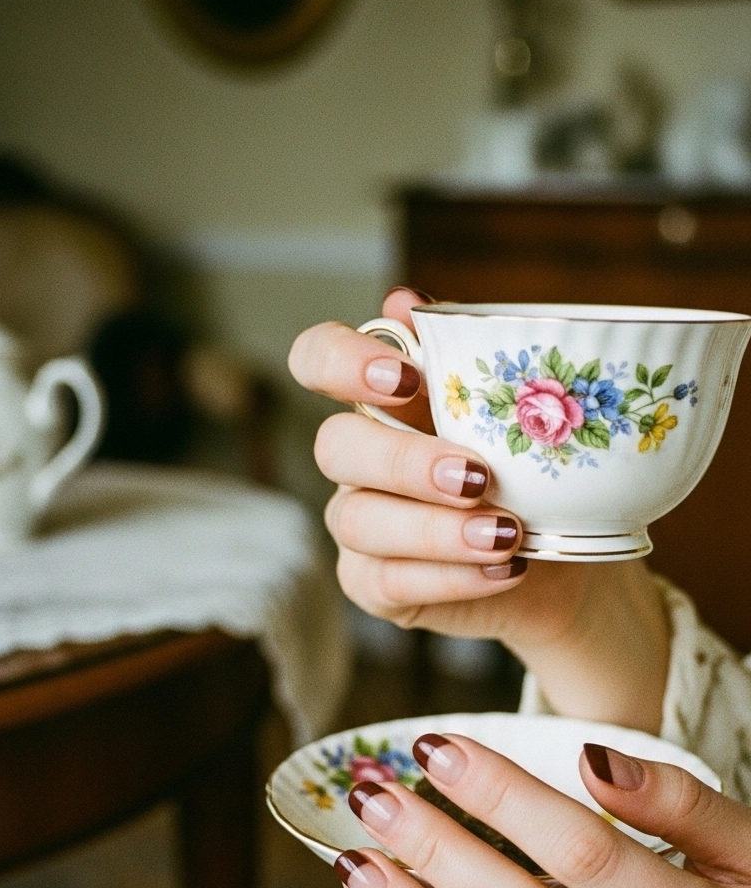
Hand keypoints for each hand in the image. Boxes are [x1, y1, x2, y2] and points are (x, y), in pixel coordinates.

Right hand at [288, 288, 669, 731]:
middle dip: (403, 461)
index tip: (407, 377)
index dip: (341, 362)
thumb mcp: (525, 406)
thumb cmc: (539, 466)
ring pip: (359, 521)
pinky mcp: (374, 585)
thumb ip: (472, 355)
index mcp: (382, 397)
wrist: (570, 554)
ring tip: (509, 534)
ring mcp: (359, 522)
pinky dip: (452, 577)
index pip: (317, 358)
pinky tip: (506, 568)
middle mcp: (358, 457)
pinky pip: (390, 583)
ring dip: (435, 530)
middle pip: (335, 446)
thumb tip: (405, 302)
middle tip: (477, 476)